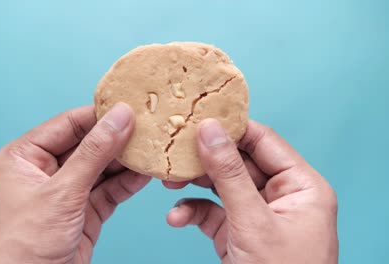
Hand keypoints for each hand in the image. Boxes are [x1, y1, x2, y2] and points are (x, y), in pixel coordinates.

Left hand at [0, 104, 150, 263]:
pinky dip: (126, 184)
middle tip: (147, 127)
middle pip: (87, 146)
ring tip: (151, 149)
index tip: (129, 107)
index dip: (99, 116)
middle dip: (116, 139)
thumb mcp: (62, 192)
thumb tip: (120, 117)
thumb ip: (94, 152)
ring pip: (101, 169)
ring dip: (125, 162)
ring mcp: (65, 193)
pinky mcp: (82, 213)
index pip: (67, 125)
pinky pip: (108, 191)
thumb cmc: (24, 244)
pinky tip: (145, 174)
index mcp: (24, 157)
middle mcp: (43, 172)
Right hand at [164, 119, 337, 263]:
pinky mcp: (238, 232)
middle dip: (205, 160)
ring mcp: (257, 214)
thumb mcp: (252, 221)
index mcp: (301, 186)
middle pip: (238, 162)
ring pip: (221, 186)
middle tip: (177, 150)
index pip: (264, 141)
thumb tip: (210, 130)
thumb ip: (228, 174)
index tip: (200, 117)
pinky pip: (213, 212)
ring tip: (169, 182)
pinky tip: (177, 217)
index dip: (232, 128)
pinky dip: (194, 212)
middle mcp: (281, 196)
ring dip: (194, 185)